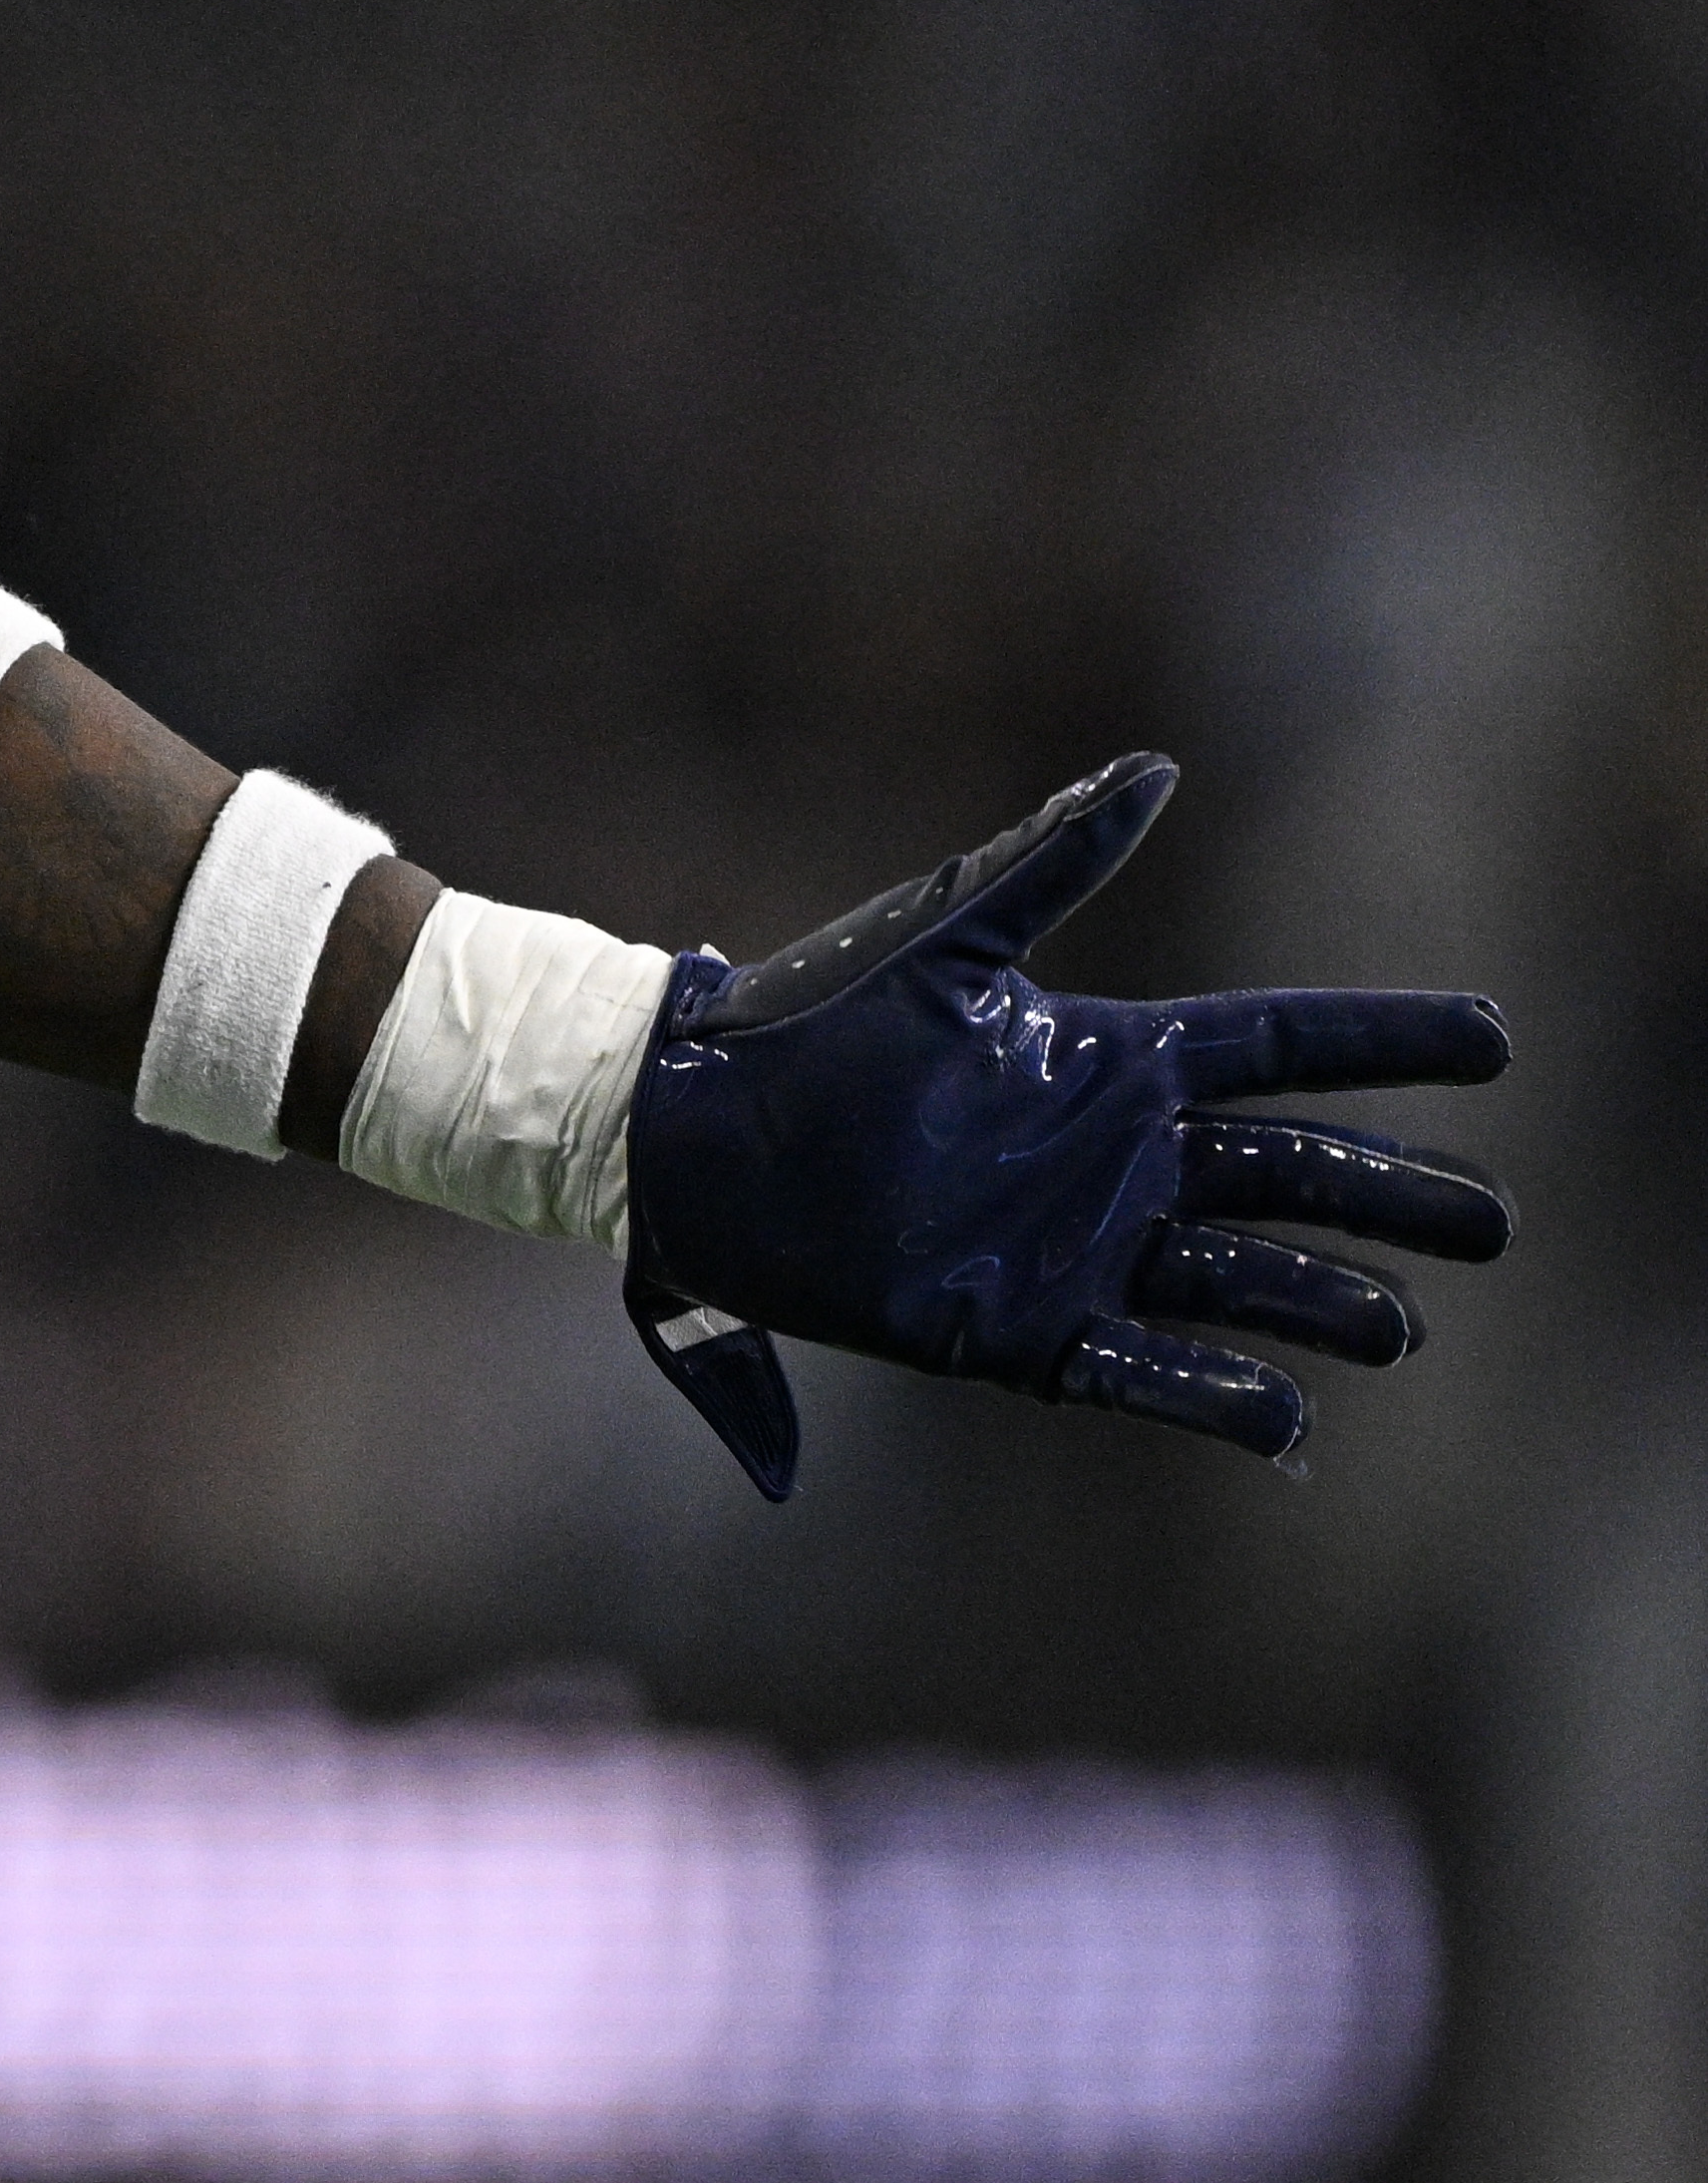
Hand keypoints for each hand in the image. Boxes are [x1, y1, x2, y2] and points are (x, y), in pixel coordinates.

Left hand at [616, 753, 1506, 1497]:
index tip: (1495, 1040)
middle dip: (1396, 1194)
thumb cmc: (805, 1023)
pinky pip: (1146, 1369)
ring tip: (1399, 1323)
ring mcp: (1075, 1246)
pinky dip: (1218, 1393)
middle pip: (1293, 1175)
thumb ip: (1053, 860)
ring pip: (1243, 1281)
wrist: (687, 1133)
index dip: (1386, 1046)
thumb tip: (1156, 770)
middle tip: (1492, 1222)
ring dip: (1325, 1301)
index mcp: (1106, 1058)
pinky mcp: (1019, 1329)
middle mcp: (1112, 1157)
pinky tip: (1289, 1413)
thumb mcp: (942, 939)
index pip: (1279, 1050)